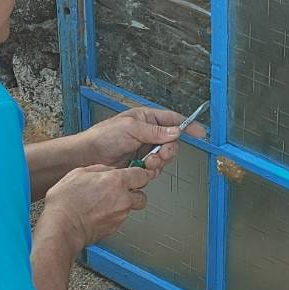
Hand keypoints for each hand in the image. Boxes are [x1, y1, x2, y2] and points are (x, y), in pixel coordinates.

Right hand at [42, 164, 153, 246]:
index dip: (138, 174)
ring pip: (130, 208)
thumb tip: (108, 171)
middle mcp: (123, 199)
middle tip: (122, 190)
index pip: (142, 175)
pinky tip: (98, 213)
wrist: (61, 227)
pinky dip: (112, 216)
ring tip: (104, 203)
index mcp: (116, 181)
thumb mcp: (79, 173)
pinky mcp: (114, 228)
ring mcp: (120, 216)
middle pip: (142, 195)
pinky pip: (119, 219)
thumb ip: (100, 169)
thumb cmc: (65, 202)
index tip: (134, 174)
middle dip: (134, 193)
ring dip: (122, 205)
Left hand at [82, 106, 206, 168]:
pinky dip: (151, 170)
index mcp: (146, 119)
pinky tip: (142, 169)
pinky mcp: (140, 163)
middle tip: (158, 155)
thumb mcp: (131, 129)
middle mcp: (148, 133)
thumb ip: (156, 132)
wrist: (88, 156)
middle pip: (172, 142)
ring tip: (146, 162)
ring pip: (164, 157)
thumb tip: (175, 132)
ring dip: (158, 162)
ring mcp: (144, 149)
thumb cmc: (103, 137)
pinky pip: (155, 168)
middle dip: (167, 151)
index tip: (200, 132)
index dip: (188, 126)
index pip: (173, 120)